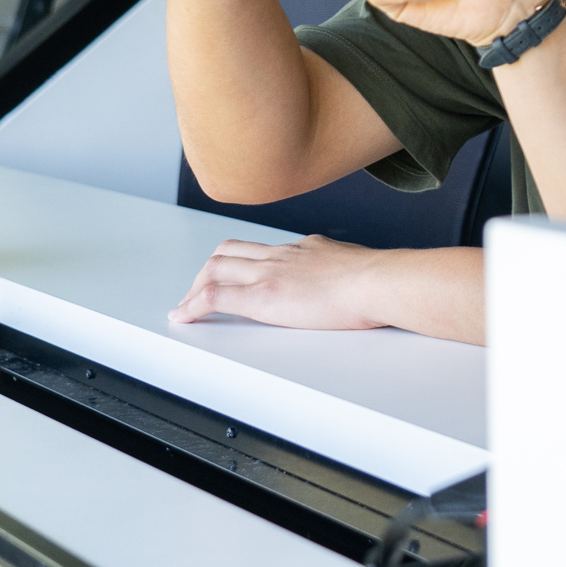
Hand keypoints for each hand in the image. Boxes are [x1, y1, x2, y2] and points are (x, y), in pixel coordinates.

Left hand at [168, 235, 389, 328]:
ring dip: (196, 287)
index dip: (238, 261)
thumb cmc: (381, 282)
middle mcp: (283, 254)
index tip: (232, 276)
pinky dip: (193, 306)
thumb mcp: (359, 268)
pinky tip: (184, 317)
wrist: (379, 282)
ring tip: (187, 306)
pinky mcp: (263, 295)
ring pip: (215, 267)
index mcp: (306, 249)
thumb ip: (345, 272)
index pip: (261, 249)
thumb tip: (352, 283)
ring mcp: (270, 271)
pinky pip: (216, 295)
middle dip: (208, 272)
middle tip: (198, 293)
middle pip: (229, 252)